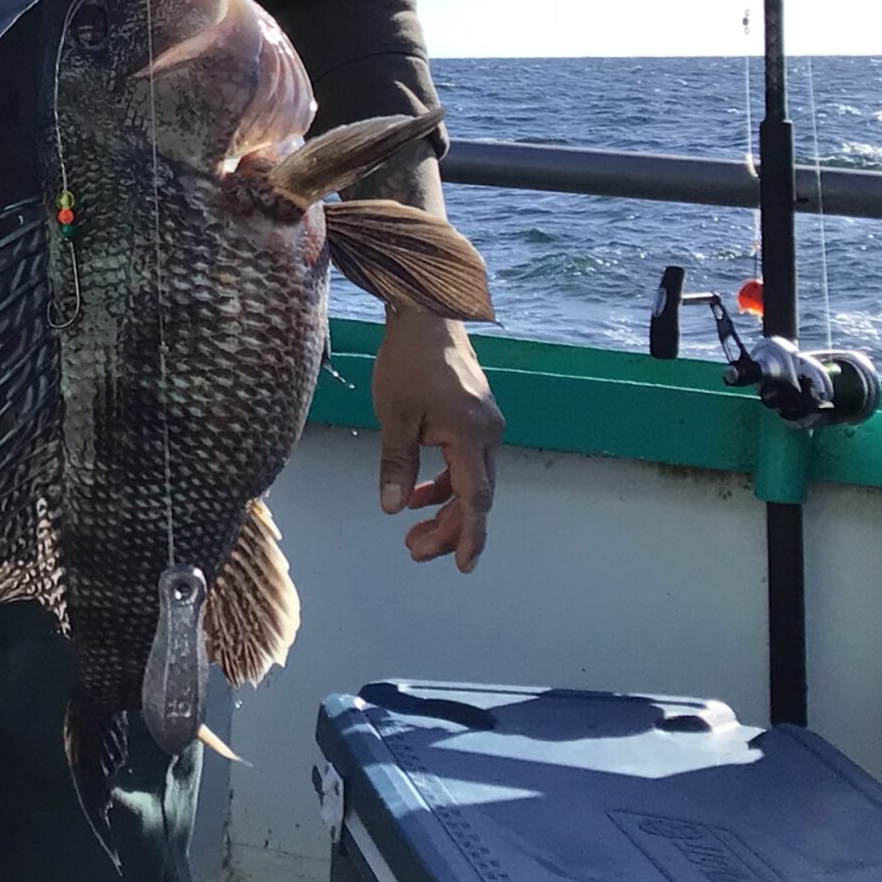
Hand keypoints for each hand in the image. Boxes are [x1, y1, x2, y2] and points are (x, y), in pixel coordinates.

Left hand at [371, 306, 503, 570]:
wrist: (426, 315)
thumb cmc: (407, 361)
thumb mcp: (394, 416)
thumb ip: (396, 465)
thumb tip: (393, 509)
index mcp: (472, 435)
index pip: (475, 499)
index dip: (469, 536)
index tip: (464, 566)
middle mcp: (488, 434)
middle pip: (476, 496)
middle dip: (448, 529)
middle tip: (413, 550)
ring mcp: (485, 426)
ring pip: (471, 481)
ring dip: (445, 508)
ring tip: (412, 531)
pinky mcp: (475, 419)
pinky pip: (465, 462)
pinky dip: (445, 482)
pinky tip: (418, 494)